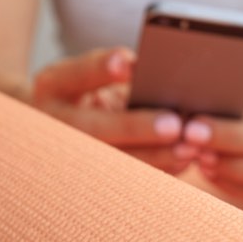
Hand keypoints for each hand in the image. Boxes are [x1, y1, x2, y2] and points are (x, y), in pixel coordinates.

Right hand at [31, 48, 191, 173]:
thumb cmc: (92, 90)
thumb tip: (159, 74)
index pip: (75, 74)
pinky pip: (127, 178)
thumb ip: (122, 73)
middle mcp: (55, 122)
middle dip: (134, 126)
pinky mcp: (90, 177)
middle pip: (93, 128)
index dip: (99, 69)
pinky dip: (158, 169)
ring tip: (188, 149)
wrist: (65, 123)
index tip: (128, 63)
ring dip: (154, 156)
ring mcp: (69, 154)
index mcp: (54, 86)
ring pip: (111, 160)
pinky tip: (184, 162)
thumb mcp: (96, 75)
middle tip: (173, 125)